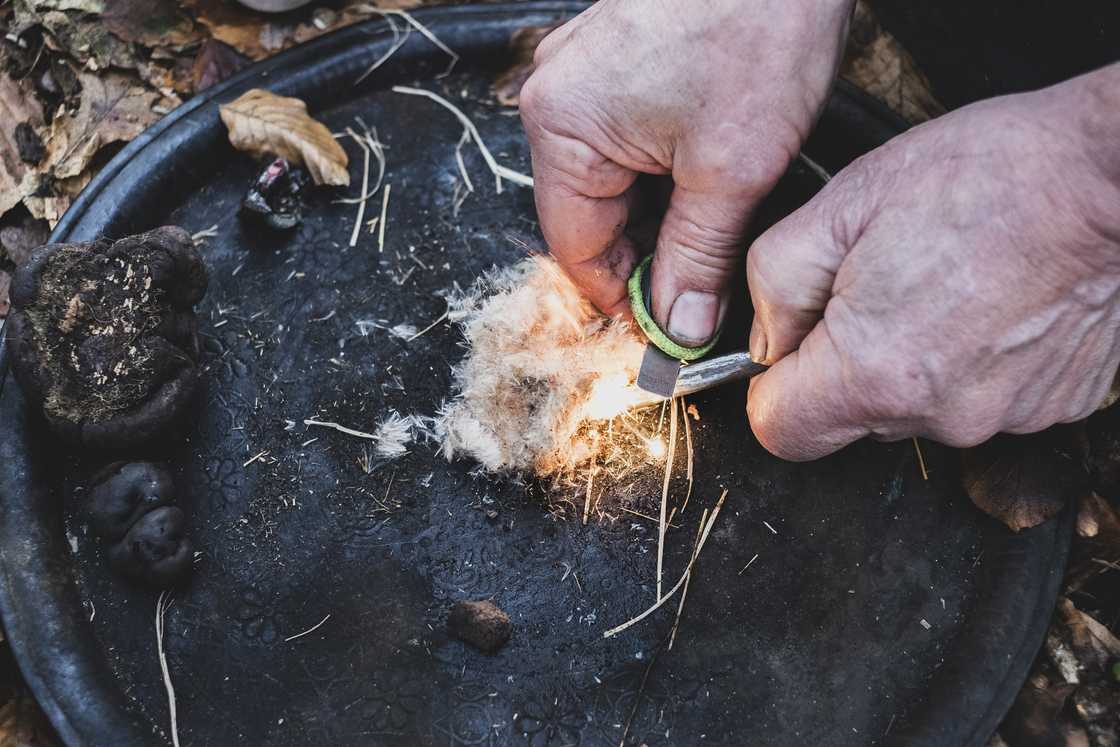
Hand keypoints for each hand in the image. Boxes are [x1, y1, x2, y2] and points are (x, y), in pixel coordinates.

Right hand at [520, 0, 853, 344]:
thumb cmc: (758, 24)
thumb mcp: (731, 169)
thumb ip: (697, 258)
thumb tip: (679, 327)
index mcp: (561, 126)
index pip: (576, 247)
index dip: (622, 298)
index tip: (667, 330)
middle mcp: (556, 97)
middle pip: (590, 215)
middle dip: (646, 255)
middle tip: (703, 289)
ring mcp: (585, 73)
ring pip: (613, 181)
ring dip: (661, 214)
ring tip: (716, 225)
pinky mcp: (618, 60)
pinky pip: (627, 141)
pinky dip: (665, 172)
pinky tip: (709, 181)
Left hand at [746, 65, 1119, 459]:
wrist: (1110, 174)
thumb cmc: (985, 176)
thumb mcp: (841, 205)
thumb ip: (774, 284)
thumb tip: (767, 338)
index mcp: (874, 374)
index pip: (779, 431)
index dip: (772, 386)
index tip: (792, 344)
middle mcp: (941, 415)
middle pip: (849, 420)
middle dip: (842, 363)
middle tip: (876, 286)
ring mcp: (1004, 418)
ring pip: (915, 407)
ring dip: (910, 359)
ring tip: (943, 283)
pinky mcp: (1052, 406)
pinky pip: (979, 395)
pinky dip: (970, 359)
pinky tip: (990, 301)